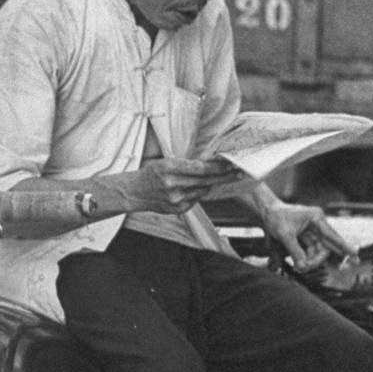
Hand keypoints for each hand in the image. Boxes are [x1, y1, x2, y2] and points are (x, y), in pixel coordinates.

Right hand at [113, 157, 238, 215]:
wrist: (134, 192)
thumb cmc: (150, 173)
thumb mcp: (165, 162)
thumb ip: (185, 164)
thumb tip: (210, 165)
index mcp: (169, 168)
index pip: (199, 169)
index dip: (217, 167)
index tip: (230, 164)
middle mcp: (172, 185)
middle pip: (205, 181)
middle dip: (223, 176)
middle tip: (238, 172)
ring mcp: (175, 199)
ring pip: (202, 191)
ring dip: (213, 184)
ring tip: (222, 177)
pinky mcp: (177, 209)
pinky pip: (195, 199)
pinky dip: (199, 192)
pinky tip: (198, 187)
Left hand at [260, 201, 352, 271]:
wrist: (267, 211)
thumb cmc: (276, 218)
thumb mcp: (284, 234)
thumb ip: (295, 250)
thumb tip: (303, 266)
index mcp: (316, 218)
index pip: (332, 235)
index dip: (344, 246)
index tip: (356, 254)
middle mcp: (318, 223)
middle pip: (326, 245)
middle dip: (318, 259)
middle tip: (305, 268)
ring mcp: (314, 230)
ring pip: (319, 249)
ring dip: (311, 260)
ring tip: (299, 268)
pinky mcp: (308, 235)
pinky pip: (311, 249)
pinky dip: (306, 257)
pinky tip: (299, 264)